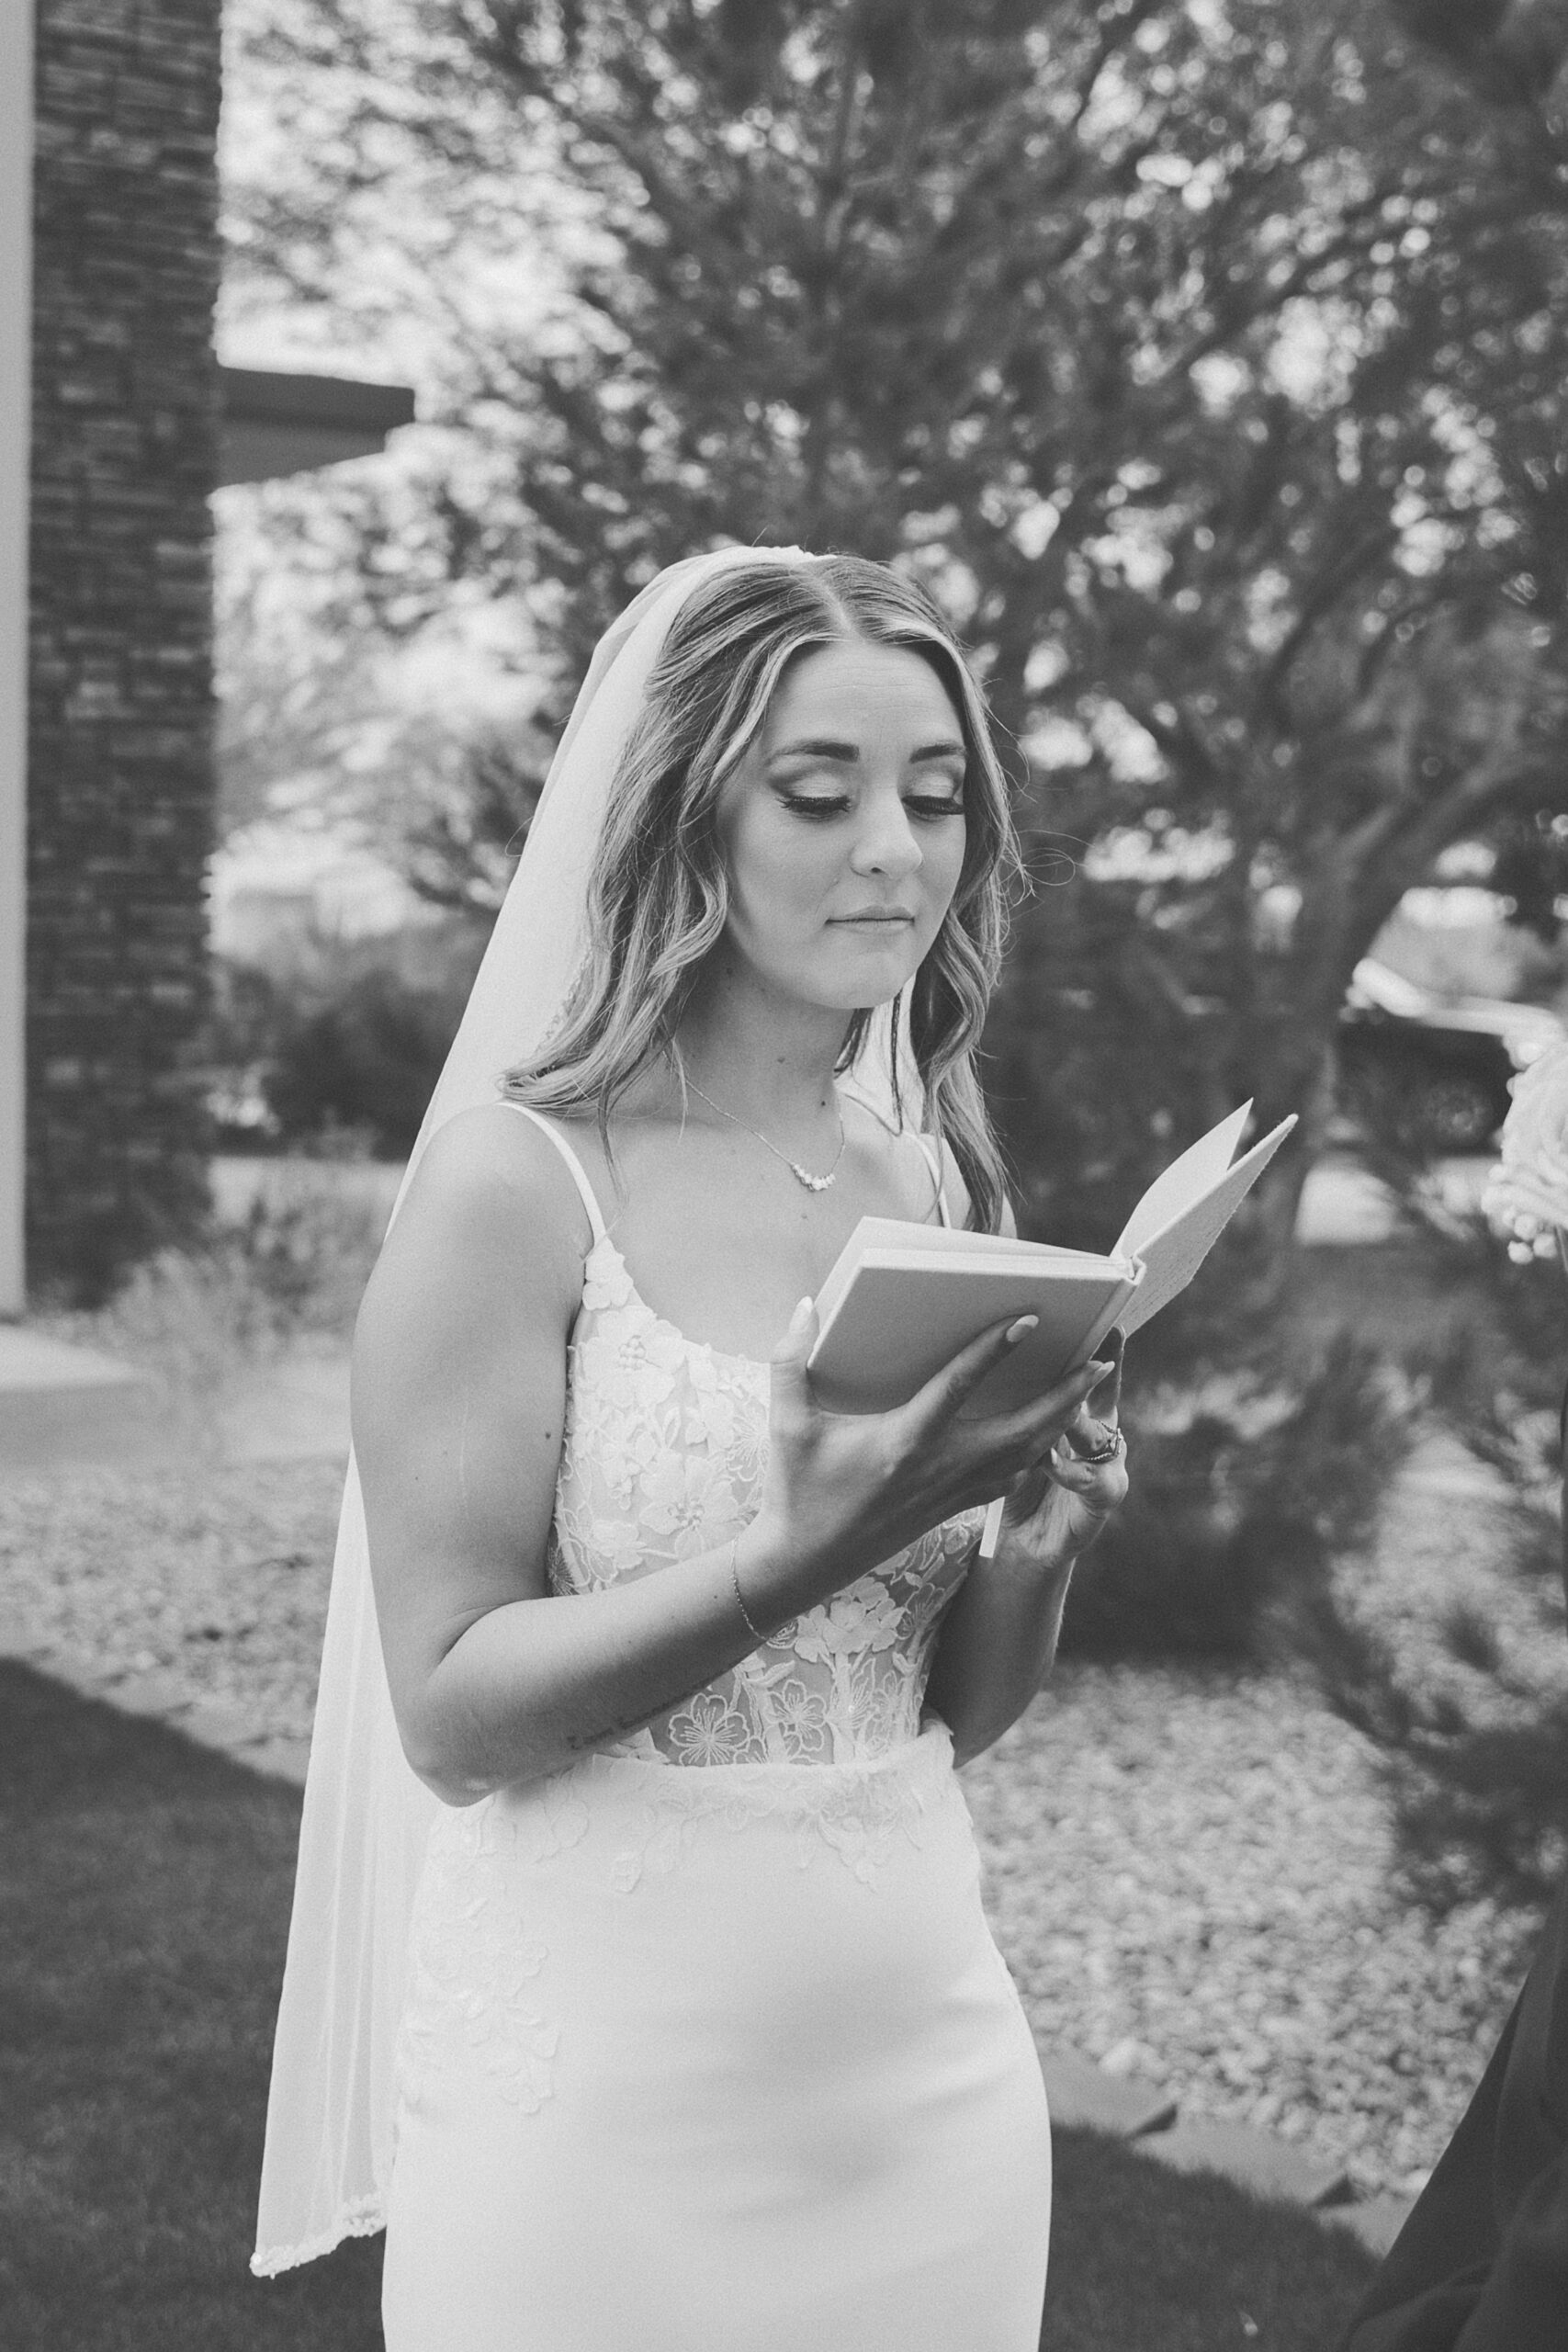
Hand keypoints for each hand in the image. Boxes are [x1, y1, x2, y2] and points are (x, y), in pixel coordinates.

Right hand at [745, 1298, 1116, 1618]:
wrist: (803, 1563)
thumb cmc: (795, 1489)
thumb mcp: (786, 1422)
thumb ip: (790, 1359)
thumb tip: (807, 1305)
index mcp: (904, 1440)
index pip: (960, 1385)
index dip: (994, 1349)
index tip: (1030, 1319)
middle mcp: (939, 1467)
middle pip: (1023, 1430)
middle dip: (1066, 1397)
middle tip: (1100, 1363)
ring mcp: (950, 1492)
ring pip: (1025, 1458)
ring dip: (1059, 1425)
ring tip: (1086, 1393)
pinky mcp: (951, 1509)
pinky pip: (1009, 1479)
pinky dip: (1035, 1454)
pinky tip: (1044, 1435)